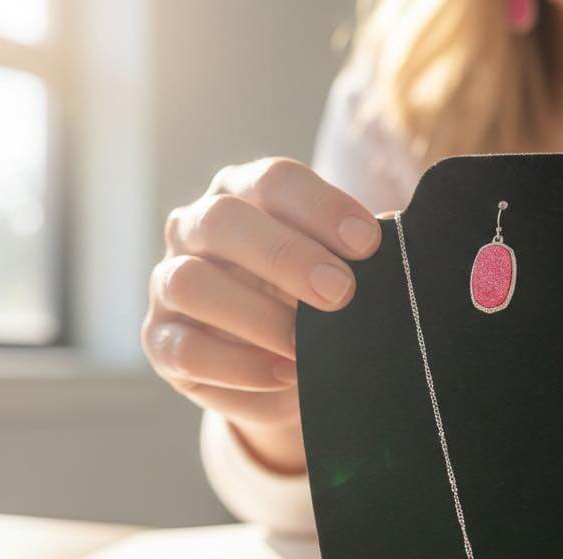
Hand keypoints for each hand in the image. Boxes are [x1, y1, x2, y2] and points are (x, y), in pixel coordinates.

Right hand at [142, 158, 380, 472]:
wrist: (277, 367)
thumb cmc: (311, 300)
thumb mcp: (337, 269)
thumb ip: (357, 256)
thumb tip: (402, 250)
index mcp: (243, 192)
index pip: (274, 180)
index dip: (321, 207)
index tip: (369, 244)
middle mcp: (195, 226)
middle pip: (224, 221)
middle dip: (285, 256)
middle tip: (340, 293)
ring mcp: (168, 282)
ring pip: (191, 283)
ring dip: (255, 315)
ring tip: (305, 347)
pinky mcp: (159, 339)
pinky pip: (187, 348)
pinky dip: (238, 365)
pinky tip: (283, 374)